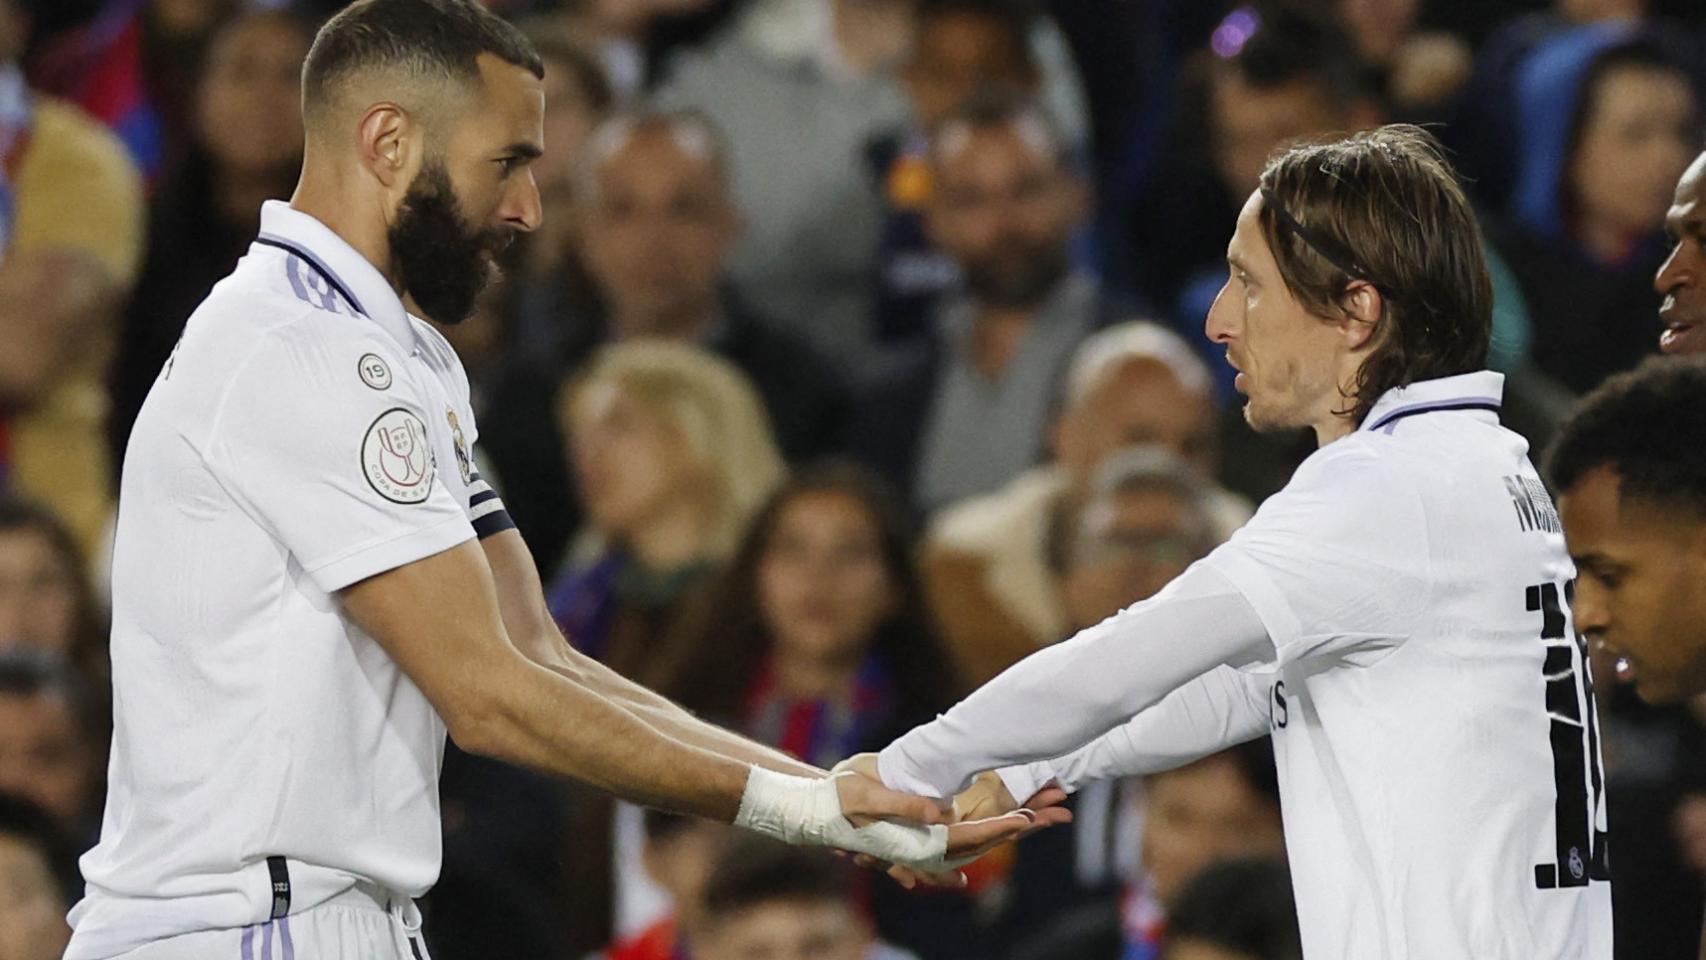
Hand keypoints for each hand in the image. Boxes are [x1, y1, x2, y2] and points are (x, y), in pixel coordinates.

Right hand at [830, 754, 1070, 887]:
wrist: (815, 810)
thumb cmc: (837, 801)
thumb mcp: (867, 796)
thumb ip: (904, 806)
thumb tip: (943, 812)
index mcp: (916, 841)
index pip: (968, 837)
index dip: (999, 828)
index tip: (1027, 820)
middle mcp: (924, 847)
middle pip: (978, 842)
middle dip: (1012, 829)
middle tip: (1049, 815)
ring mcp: (921, 844)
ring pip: (971, 842)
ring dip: (1002, 830)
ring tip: (1040, 818)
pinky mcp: (917, 836)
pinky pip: (956, 839)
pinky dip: (980, 833)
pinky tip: (1008, 823)